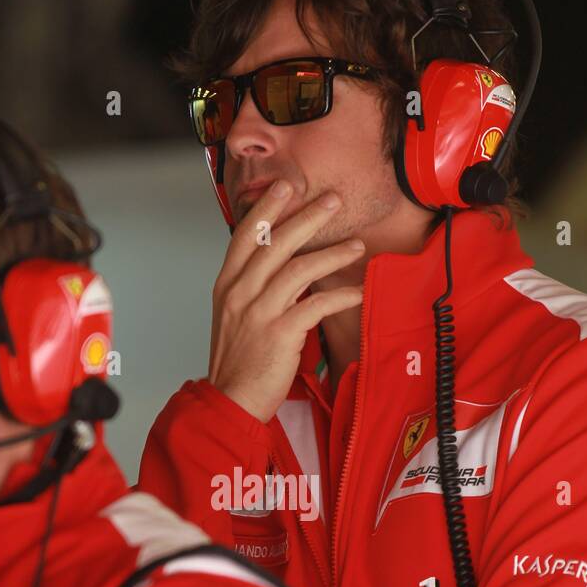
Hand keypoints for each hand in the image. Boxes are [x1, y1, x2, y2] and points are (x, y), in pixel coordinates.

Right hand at [208, 181, 364, 422]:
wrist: (231, 399)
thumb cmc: (237, 361)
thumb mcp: (235, 316)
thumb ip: (255, 288)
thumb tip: (285, 266)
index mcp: (228, 285)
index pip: (245, 235)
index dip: (266, 208)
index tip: (285, 186)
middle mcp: (241, 292)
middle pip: (276, 242)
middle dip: (307, 217)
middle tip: (333, 200)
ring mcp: (260, 311)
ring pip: (300, 268)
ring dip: (332, 254)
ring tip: (356, 245)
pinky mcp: (281, 333)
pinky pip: (317, 305)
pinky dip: (341, 296)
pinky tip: (358, 291)